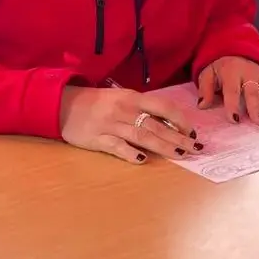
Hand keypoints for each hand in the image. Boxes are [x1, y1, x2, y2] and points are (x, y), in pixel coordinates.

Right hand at [59, 86, 201, 163]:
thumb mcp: (122, 98)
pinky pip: (117, 147)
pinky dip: (130, 153)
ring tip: (180, 155)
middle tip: (195, 149)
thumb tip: (169, 125)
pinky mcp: (97, 139)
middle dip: (178, 138)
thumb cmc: (98, 102)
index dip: (180, 120)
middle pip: (156, 126)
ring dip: (163, 146)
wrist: (63, 104)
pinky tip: (143, 160)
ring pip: (142, 136)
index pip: (163, 107)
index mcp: (132, 97)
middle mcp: (124, 110)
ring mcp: (110, 125)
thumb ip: (143, 109)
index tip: (192, 132)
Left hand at [197, 56, 258, 124]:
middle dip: (257, 107)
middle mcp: (248, 74)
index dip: (233, 105)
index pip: (232, 91)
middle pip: (253, 92)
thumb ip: (205, 89)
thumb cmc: (220, 67)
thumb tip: (203, 105)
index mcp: (231, 73)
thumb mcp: (207, 74)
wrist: (234, 50)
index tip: (235, 119)